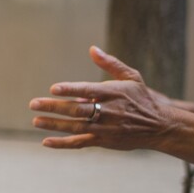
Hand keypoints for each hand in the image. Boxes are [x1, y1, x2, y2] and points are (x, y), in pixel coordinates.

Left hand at [28, 46, 177, 151]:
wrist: (160, 126)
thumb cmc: (142, 98)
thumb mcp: (131, 77)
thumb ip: (110, 64)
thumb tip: (92, 49)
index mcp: (113, 93)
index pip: (88, 90)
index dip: (71, 90)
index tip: (54, 88)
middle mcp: (108, 111)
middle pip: (77, 110)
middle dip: (54, 107)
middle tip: (33, 104)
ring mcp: (105, 128)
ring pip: (75, 126)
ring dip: (54, 124)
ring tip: (36, 120)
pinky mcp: (103, 140)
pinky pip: (80, 143)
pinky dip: (63, 143)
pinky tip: (46, 142)